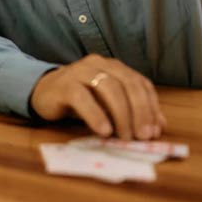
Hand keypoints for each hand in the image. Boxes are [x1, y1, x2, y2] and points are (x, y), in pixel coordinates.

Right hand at [29, 54, 165, 140]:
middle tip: (143, 137)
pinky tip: (104, 131)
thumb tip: (159, 125)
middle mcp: (99, 64)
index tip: (155, 131)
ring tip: (124, 137)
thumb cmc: (80, 100)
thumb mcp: (108, 104)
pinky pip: (83, 98)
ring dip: (121, 115)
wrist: (43, 92)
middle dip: (140, 112)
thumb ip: (131, 110)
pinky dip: (96, 115)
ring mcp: (80, 71)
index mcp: (114, 67)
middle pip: (128, 84)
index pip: (140, 83)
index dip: (151, 107)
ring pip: (109, 88)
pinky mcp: (63, 84)